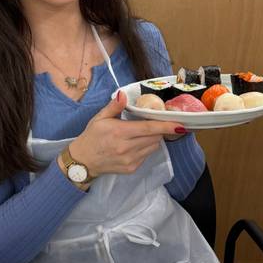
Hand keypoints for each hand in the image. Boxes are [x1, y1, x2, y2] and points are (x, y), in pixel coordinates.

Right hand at [69, 91, 185, 176]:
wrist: (83, 161)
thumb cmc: (92, 137)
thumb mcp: (100, 118)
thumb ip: (114, 106)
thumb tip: (123, 94)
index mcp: (120, 132)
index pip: (149, 128)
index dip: (166, 126)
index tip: (180, 124)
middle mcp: (126, 148)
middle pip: (155, 137)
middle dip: (159, 129)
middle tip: (155, 123)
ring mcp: (130, 160)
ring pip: (153, 147)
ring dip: (153, 138)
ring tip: (143, 133)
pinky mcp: (132, 168)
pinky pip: (146, 155)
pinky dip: (146, 148)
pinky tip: (135, 144)